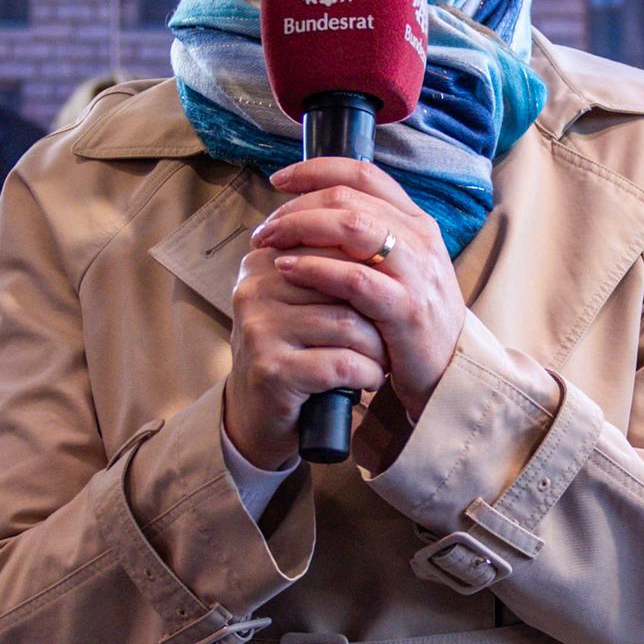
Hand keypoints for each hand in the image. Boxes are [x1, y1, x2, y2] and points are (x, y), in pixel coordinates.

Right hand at [224, 231, 391, 473]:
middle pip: (344, 281)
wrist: (259, 416)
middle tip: (389, 332)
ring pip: (348, 323)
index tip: (384, 296)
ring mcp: (260, 328)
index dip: (370, 272)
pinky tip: (368, 379)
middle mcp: (255, 288)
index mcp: (263, 261)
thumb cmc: (296, 350)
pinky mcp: (272, 369)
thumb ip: (328, 262)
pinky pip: (342, 362)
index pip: (333, 244)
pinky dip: (367, 373)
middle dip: (377, 311)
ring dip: (376, 348)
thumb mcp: (305, 301)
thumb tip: (383, 227)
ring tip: (379, 359)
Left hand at [252, 157, 463, 406]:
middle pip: (348, 198)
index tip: (280, 179)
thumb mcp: (398, 266)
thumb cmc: (411, 316)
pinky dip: (315, 268)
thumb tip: (312, 211)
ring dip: (300, 229)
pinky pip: (354, 278)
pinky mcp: (405, 308)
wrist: (449, 369)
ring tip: (270, 242)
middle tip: (266, 226)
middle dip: (297, 206)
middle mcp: (419, 238)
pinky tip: (288, 269)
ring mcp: (415, 272)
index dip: (316, 169)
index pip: (363, 173)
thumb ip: (367, 237)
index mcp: (416, 221)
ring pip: (351, 227)